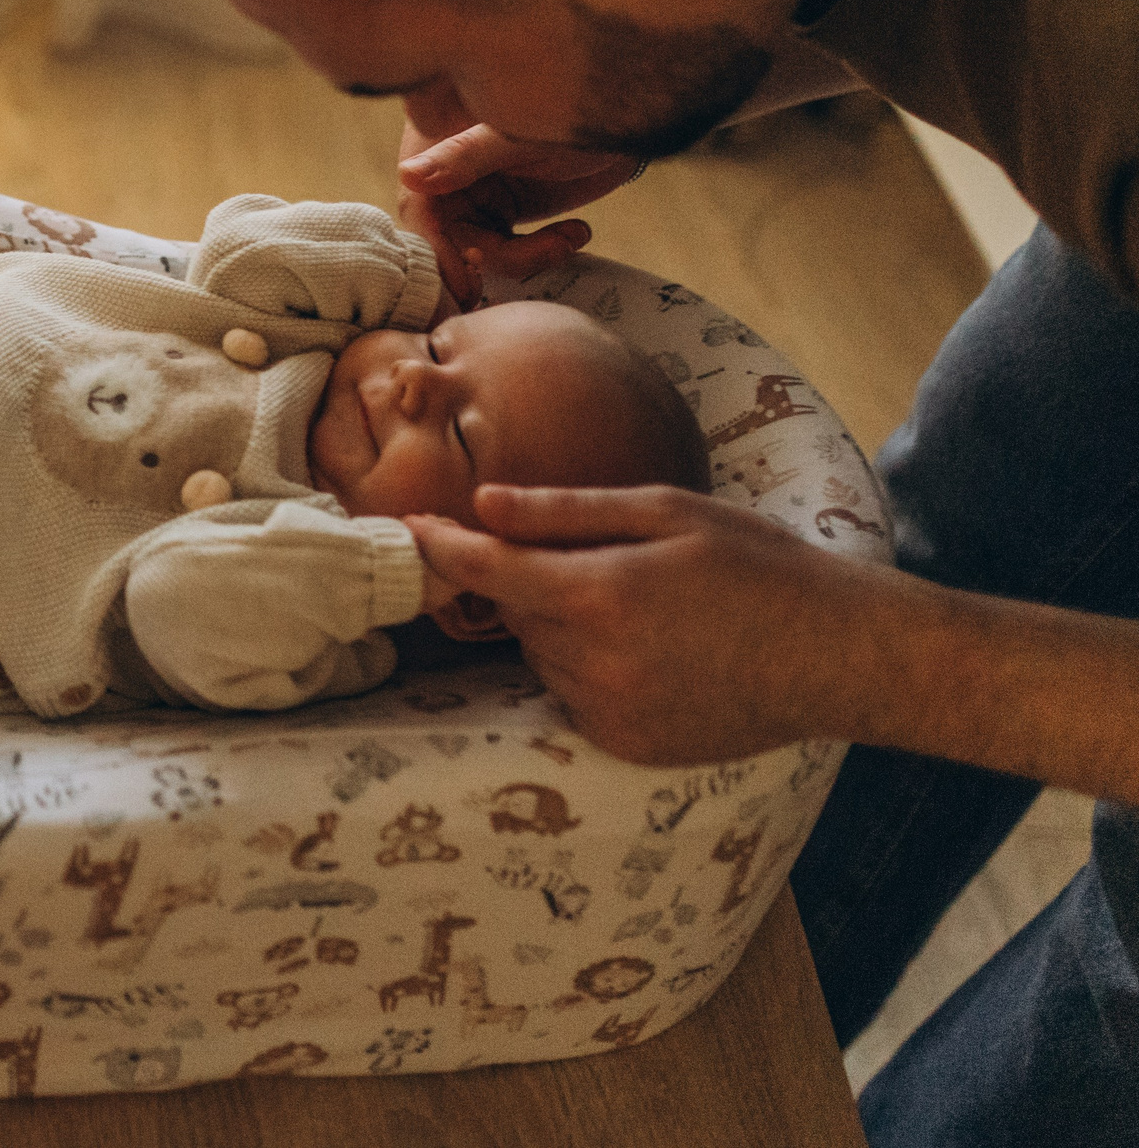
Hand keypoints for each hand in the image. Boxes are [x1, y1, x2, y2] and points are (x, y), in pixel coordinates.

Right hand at [397, 105, 637, 307]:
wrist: (621, 121)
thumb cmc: (568, 115)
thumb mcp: (516, 136)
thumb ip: (464, 155)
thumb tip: (408, 176)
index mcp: (434, 152)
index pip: (419, 211)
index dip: (437, 252)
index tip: (469, 284)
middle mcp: (447, 179)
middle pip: (446, 242)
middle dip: (495, 258)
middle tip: (546, 253)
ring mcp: (475, 199)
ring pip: (477, 254)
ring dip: (525, 258)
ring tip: (570, 237)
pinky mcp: (503, 214)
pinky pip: (504, 253)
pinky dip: (536, 256)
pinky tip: (574, 234)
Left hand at [403, 484, 881, 764]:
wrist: (836, 653)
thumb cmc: (756, 564)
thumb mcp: (665, 512)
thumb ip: (564, 512)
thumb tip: (482, 503)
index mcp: (599, 594)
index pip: (488, 571)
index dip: (443, 549)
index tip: (411, 531)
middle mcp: (594, 662)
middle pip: (516, 614)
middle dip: (535, 584)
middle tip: (606, 566)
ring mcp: (610, 712)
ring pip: (542, 656)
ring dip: (562, 630)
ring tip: (642, 611)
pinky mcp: (626, 745)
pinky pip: (573, 697)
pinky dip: (589, 671)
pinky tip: (651, 653)